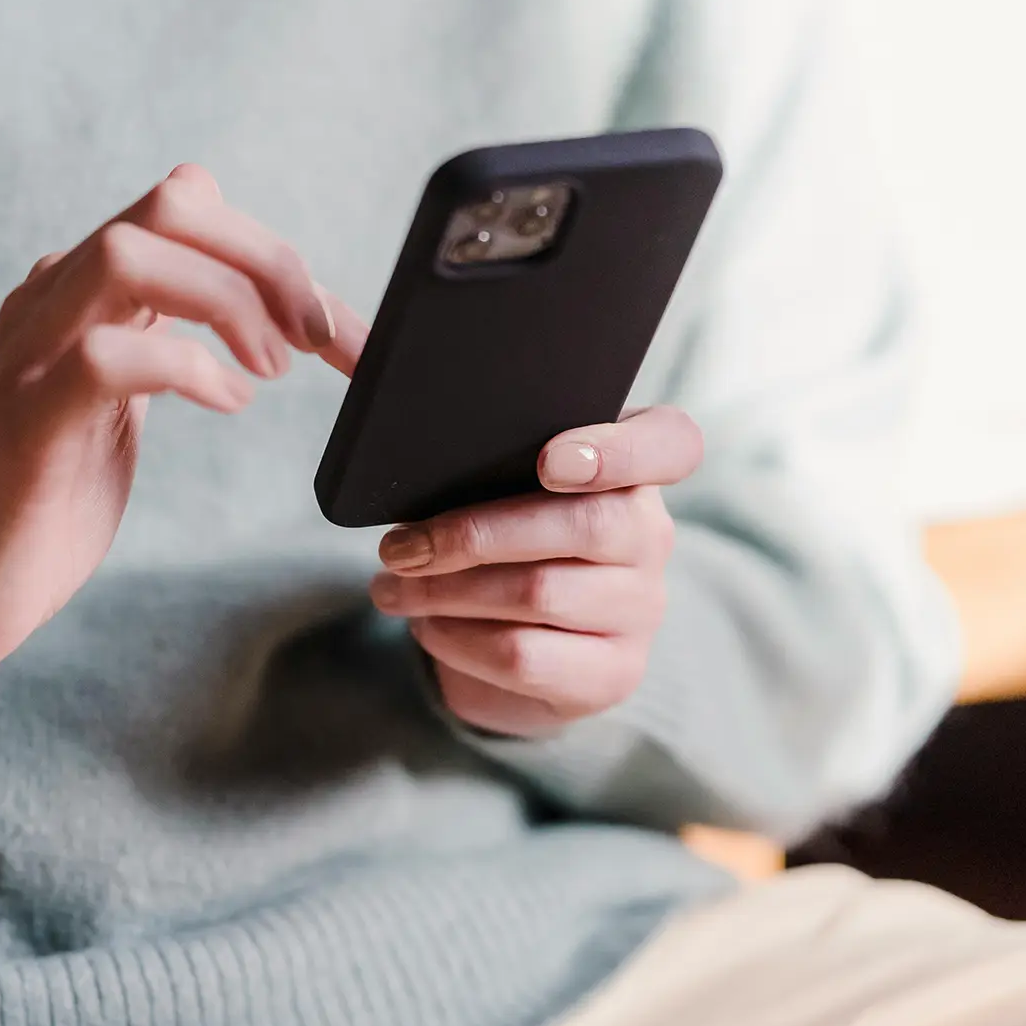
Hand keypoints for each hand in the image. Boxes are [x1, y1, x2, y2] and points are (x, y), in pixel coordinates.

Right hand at [0, 165, 368, 696]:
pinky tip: (226, 403)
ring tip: (270, 372)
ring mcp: (30, 356)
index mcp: (79, 291)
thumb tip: (252, 303)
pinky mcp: (25, 423)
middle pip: (171, 205)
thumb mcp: (117, 403)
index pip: (187, 207)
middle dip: (268, 261)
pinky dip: (185, 368)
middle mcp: (50, 301)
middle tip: (319, 339)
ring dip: (229, 302)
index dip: (276, 253)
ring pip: (131, 253)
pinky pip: (106, 355)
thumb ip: (164, 341)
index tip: (336, 329)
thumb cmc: (41, 502)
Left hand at [368, 407, 703, 737]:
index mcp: (633, 470)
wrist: (518, 651)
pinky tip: (425, 625)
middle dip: (471, 533)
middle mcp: (652, 536)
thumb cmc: (497, 542)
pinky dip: (457, 639)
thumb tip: (354, 351)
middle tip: (396, 546)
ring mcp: (640, 610)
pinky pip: (525, 655)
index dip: (619, 451)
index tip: (552, 461)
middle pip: (582, 524)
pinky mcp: (611, 674)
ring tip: (389, 585)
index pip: (672, 444)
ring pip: (540, 593)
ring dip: (445, 590)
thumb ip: (452, 426)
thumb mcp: (487, 481)